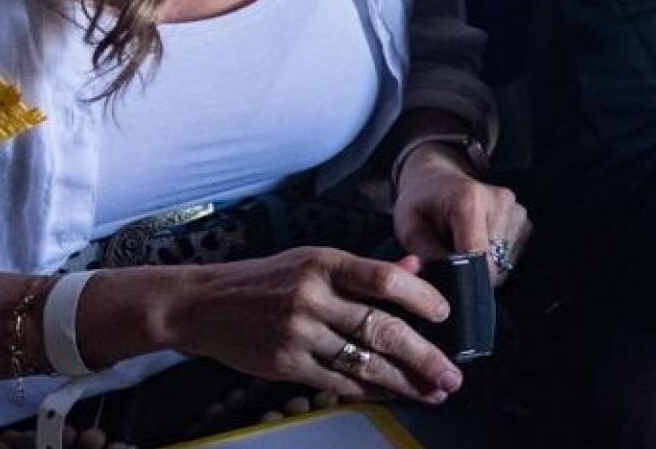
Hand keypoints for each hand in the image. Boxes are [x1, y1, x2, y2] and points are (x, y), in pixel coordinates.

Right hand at [158, 248, 462, 404]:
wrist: (203, 305)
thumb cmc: (266, 279)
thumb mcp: (313, 260)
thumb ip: (364, 270)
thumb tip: (415, 270)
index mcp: (324, 263)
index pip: (384, 280)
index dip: (421, 298)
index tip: (446, 315)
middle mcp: (313, 298)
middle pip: (381, 329)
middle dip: (424, 356)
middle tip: (452, 374)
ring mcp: (298, 333)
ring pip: (364, 362)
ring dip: (405, 382)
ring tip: (433, 392)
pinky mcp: (284, 364)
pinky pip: (337, 382)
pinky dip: (369, 390)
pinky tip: (392, 394)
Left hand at [392, 144, 530, 284]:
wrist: (437, 179)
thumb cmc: (421, 203)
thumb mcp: (409, 228)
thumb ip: (426, 255)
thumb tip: (449, 279)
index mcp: (470, 199)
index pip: (477, 253)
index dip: (463, 276)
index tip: (448, 283)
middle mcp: (500, 201)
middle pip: (492, 260)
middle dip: (471, 269)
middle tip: (449, 259)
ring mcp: (516, 210)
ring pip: (502, 261)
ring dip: (482, 264)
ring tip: (461, 248)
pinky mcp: (523, 221)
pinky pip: (510, 256)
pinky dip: (493, 258)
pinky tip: (476, 244)